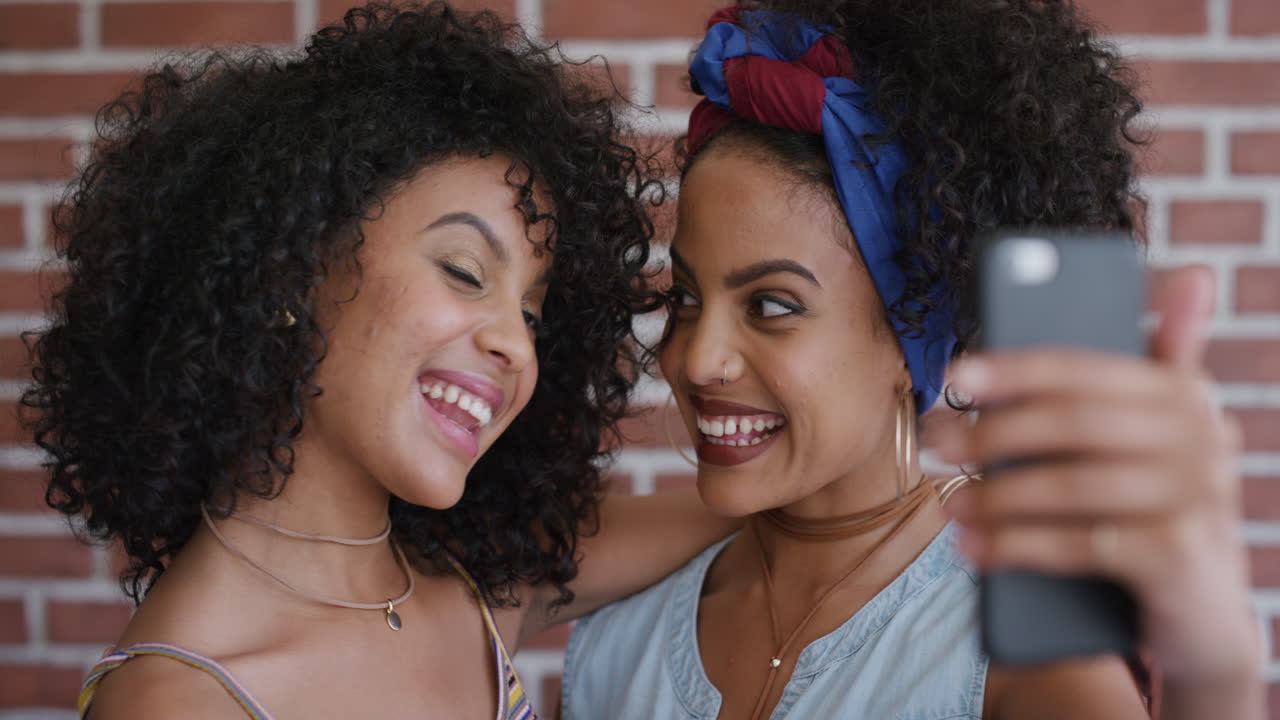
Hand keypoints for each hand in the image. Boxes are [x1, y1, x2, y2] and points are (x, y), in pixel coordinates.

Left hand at [938, 266, 1260, 690]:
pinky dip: (1018, 546)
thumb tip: (1193, 276)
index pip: (1084, 368)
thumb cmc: (1160, 511)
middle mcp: (1202, 438)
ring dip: (997, 494)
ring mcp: (1196, 499)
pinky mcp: (1179, 557)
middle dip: (992, 432)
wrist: (1204, 617)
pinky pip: (1082, 543)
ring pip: (1072, 484)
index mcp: (1185, 396)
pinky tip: (974, 548)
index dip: (1014, 368)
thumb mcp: (1163, 438)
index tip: (954, 376)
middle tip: (935, 444)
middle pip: (1072, 422)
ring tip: (947, 502)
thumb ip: (1166, 362)